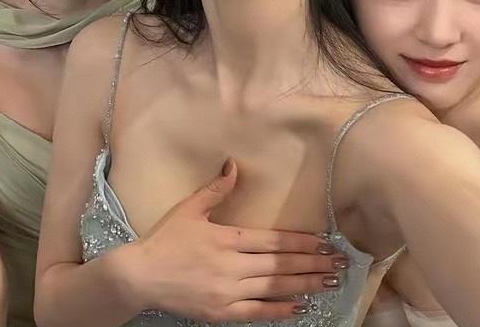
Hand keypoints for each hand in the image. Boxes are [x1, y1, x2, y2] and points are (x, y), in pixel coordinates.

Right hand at [126, 159, 345, 321]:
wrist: (140, 276)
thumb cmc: (165, 240)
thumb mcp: (189, 209)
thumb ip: (216, 190)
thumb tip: (234, 166)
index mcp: (227, 239)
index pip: (273, 241)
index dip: (302, 242)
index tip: (326, 243)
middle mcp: (232, 266)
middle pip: (281, 265)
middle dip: (313, 264)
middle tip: (340, 264)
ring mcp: (228, 292)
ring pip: (274, 288)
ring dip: (304, 285)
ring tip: (329, 282)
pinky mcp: (221, 313)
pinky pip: (257, 313)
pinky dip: (280, 309)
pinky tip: (300, 306)